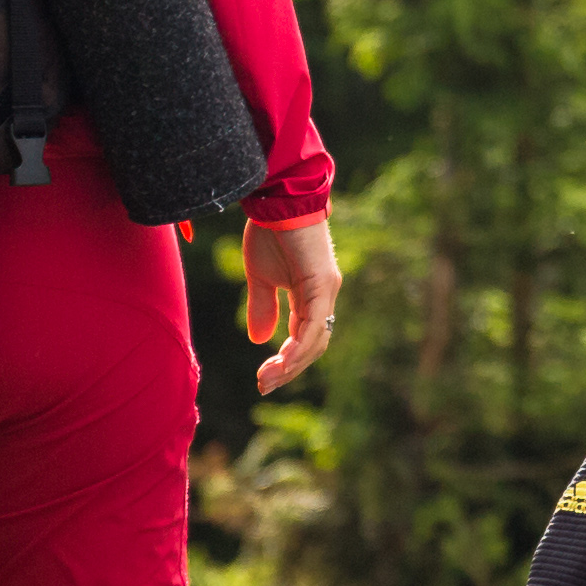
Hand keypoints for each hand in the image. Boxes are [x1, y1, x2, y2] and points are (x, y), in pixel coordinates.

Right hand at [244, 214, 343, 393]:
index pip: (305, 339)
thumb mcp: (260, 277)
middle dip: (289, 370)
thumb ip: (263, 307)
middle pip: (314, 346)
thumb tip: (259, 340)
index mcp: (311, 296)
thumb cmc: (269, 232)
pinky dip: (299, 347)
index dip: (287, 361)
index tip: (264, 377)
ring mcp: (326, 291)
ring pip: (316, 341)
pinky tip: (282, 362)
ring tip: (268, 379)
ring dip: (292, 365)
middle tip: (265, 386)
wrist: (276, 199)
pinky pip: (314, 325)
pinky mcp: (322, 284)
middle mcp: (324, 296)